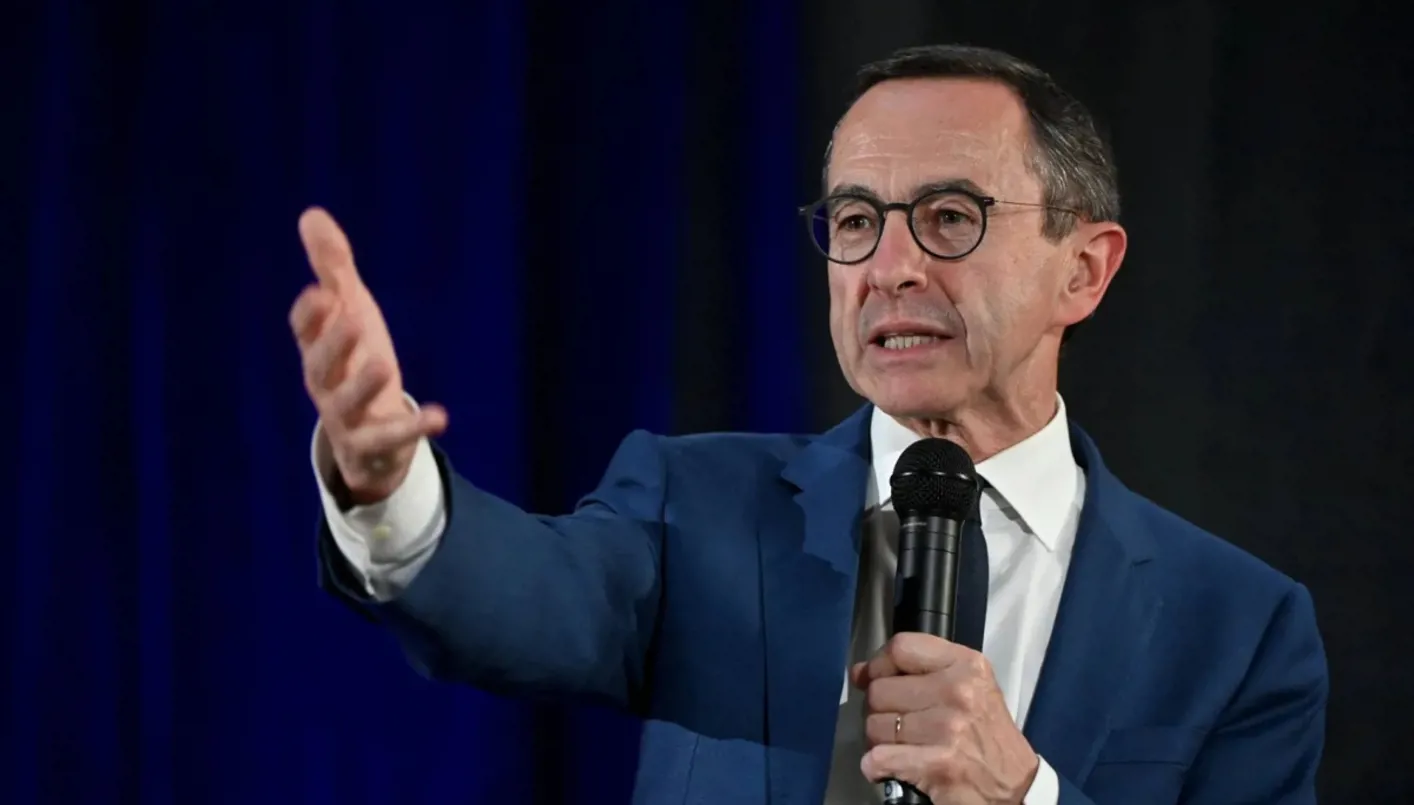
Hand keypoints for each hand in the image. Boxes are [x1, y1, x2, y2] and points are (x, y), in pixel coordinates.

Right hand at [289, 207, 446, 502]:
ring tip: (383, 365)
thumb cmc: (355, 362)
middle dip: (333, 343)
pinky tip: (439, 415)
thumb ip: (332, 268)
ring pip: (347, 404)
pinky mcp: (373, 445)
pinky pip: (390, 438)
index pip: (305, 331)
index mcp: (317, 350)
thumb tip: (311, 214)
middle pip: (320, 366)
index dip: (310, 315)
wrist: (369, 438)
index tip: (321, 293)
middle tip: (350, 317)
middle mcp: (325, 384)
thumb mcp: (348, 312)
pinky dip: (413, 428)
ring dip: (362, 385)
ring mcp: (347, 418)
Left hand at [851, 633, 1038, 804]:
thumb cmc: (987, 735)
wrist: (1015, 786)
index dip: (878, 664)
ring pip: (875, 726)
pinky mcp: (937, 764)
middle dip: (879, 710)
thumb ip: (922, 671)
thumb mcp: (970, 686)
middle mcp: (958, 692)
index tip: (872, 678)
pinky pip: (878, 758)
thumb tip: (861, 672)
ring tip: (901, 746)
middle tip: (898, 723)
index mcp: (967, 666)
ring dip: (879, 741)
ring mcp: (947, 729)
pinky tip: (893, 766)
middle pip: (880, 690)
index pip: (902, 647)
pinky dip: (877, 766)